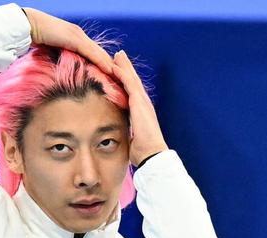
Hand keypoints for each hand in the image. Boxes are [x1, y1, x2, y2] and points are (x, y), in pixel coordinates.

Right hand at [22, 7, 112, 73]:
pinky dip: (101, 61)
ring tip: (121, 78)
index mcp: (75, 39)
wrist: (29, 25)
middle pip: (100, 53)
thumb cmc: (35, 39)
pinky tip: (110, 70)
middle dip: (111, 66)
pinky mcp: (75, 39)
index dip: (104, 65)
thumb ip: (58, 59)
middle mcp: (80, 36)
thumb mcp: (50, 52)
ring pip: (99, 53)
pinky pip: (91, 52)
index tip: (112, 77)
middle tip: (122, 80)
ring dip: (111, 66)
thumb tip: (59, 74)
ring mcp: (79, 36)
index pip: (94, 54)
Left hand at [111, 50, 168, 165]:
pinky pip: (130, 84)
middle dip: (126, 68)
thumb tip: (121, 136)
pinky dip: (123, 74)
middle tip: (118, 56)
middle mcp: (143, 104)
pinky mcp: (140, 103)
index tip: (119, 71)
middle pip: (133, 81)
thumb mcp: (132, 137)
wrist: (151, 153)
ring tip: (117, 55)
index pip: (132, 92)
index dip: (126, 80)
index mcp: (141, 111)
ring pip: (132, 79)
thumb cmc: (142, 150)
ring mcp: (143, 102)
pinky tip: (115, 66)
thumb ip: (127, 131)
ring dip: (124, 66)